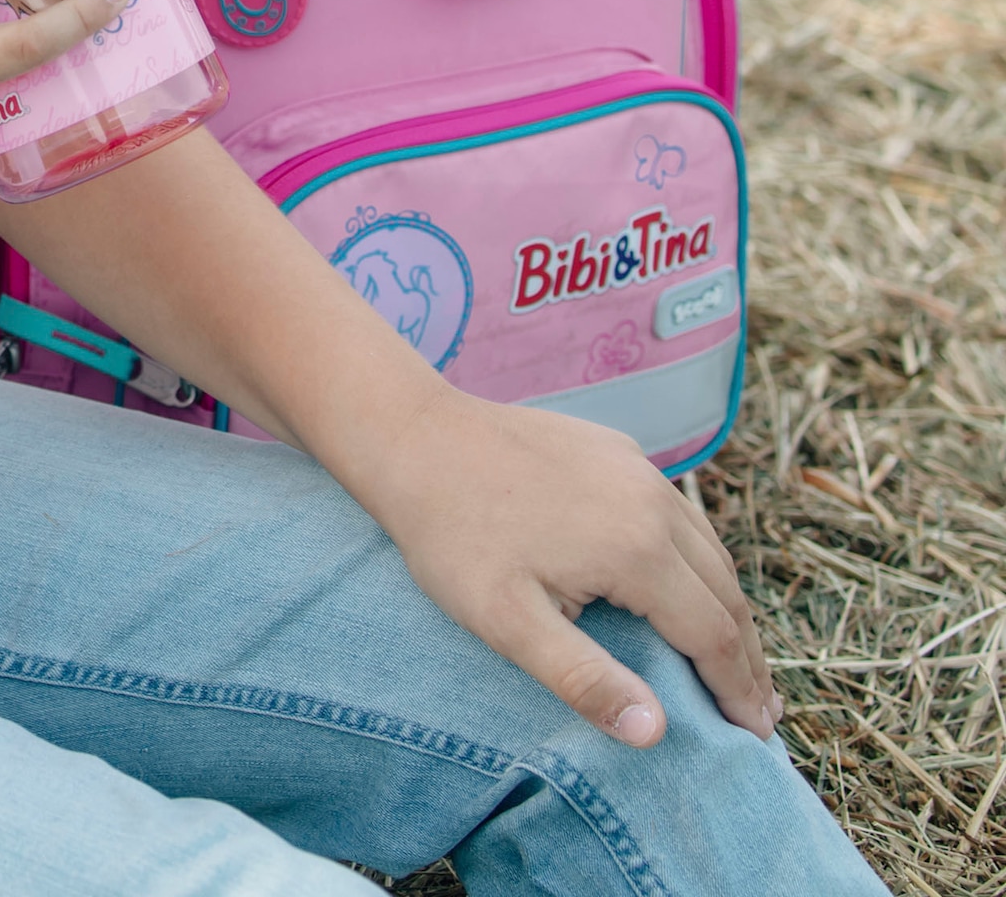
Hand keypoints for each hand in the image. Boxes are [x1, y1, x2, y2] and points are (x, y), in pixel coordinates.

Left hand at [358, 384, 778, 745]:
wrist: (413, 435)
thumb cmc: (451, 535)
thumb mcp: (506, 621)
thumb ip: (583, 678)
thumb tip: (656, 732)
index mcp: (637, 547)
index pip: (715, 635)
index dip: (739, 691)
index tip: (756, 738)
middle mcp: (652, 500)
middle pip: (725, 592)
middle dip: (748, 657)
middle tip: (760, 711)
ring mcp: (636, 466)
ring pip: (708, 548)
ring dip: (727, 606)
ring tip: (735, 659)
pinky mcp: (614, 448)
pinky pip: (675, 511)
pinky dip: (697, 559)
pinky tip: (685, 584)